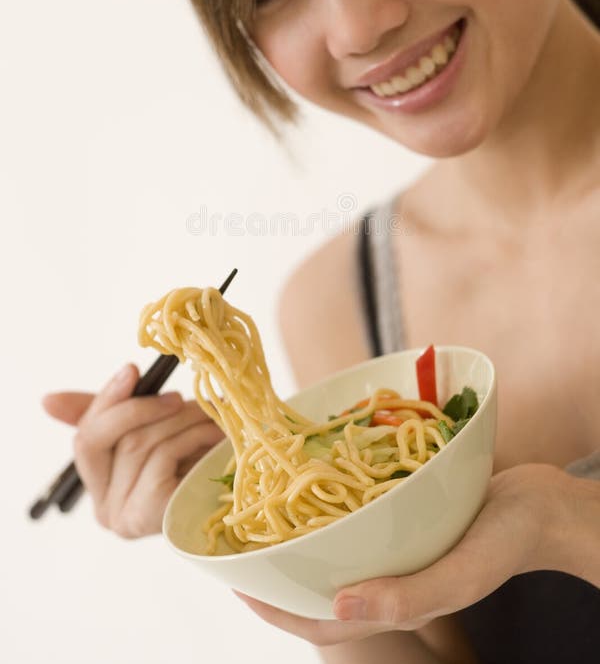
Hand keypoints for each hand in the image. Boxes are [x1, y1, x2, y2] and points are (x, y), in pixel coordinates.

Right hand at [43, 362, 223, 537]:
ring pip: (136, 444)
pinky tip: (214, 436)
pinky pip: (160, 459)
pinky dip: (191, 438)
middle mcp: (104, 509)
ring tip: (209, 415)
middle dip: (137, 407)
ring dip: (179, 420)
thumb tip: (47, 400)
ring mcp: (124, 517)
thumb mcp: (154, 428)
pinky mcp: (150, 517)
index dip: (106, 400)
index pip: (85, 437)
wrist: (246, 494)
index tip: (131, 369)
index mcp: (100, 485)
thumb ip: (110, 412)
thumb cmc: (196, 455)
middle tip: (176, 395)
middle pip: (98, 440)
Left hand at [235, 462, 566, 644]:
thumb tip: (337, 604)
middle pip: (320, 587)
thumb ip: (406, 596)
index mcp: (395, 602)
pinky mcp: (408, 525)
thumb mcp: (460, 573)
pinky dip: (335, 511)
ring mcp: (397, 552)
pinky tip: (322, 484)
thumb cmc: (506, 540)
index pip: (321, 623)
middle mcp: (388, 578)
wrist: (544, 506)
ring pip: (336, 554)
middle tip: (241, 539)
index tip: (234, 581)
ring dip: (302, 539)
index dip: (274, 609)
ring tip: (268, 510)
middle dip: (278, 572)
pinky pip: (360, 524)